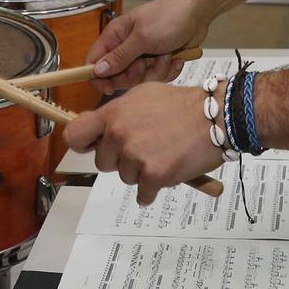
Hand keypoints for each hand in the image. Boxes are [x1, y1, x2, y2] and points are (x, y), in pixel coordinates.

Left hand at [62, 83, 223, 205]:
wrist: (214, 117)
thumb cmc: (181, 105)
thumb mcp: (142, 95)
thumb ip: (118, 112)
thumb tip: (100, 127)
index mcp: (113, 114)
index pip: (74, 136)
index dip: (82, 144)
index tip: (93, 146)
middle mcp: (119, 134)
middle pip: (103, 162)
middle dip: (120, 159)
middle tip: (145, 147)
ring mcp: (135, 156)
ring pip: (125, 177)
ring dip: (140, 172)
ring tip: (162, 153)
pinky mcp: (153, 175)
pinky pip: (143, 193)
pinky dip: (153, 189)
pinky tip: (166, 173)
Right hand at [88, 0, 213, 93]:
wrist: (197, 12)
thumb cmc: (169, 17)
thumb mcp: (142, 38)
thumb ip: (119, 56)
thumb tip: (97, 70)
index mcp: (115, 36)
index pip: (95, 61)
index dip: (99, 77)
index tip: (110, 88)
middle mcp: (126, 47)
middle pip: (118, 76)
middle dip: (136, 74)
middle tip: (146, 62)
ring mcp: (142, 55)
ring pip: (140, 79)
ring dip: (156, 70)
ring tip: (166, 54)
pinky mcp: (158, 61)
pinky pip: (157, 77)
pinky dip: (168, 70)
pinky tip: (175, 57)